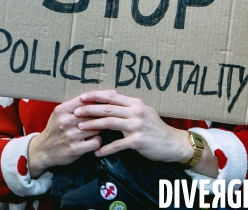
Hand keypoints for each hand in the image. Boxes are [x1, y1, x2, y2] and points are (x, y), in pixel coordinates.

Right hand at [28, 95, 101, 177]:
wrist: (42, 151)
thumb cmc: (55, 129)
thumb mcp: (60, 113)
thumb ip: (75, 105)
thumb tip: (97, 96)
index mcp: (62, 110)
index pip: (85, 100)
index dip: (100, 99)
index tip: (110, 97)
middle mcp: (65, 122)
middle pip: (92, 114)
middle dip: (101, 116)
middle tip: (107, 117)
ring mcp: (70, 136)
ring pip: (96, 128)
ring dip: (99, 129)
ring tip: (97, 130)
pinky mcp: (74, 149)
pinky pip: (95, 142)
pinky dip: (97, 141)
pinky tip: (93, 140)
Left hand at [74, 90, 192, 163]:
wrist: (172, 143)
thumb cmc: (155, 127)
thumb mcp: (143, 111)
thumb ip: (128, 105)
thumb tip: (111, 97)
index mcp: (135, 103)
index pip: (112, 96)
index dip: (96, 96)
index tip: (82, 97)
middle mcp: (136, 112)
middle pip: (108, 108)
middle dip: (90, 109)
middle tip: (76, 111)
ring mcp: (137, 126)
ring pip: (110, 123)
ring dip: (93, 125)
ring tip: (80, 127)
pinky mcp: (138, 140)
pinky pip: (118, 144)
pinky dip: (106, 148)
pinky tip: (97, 151)